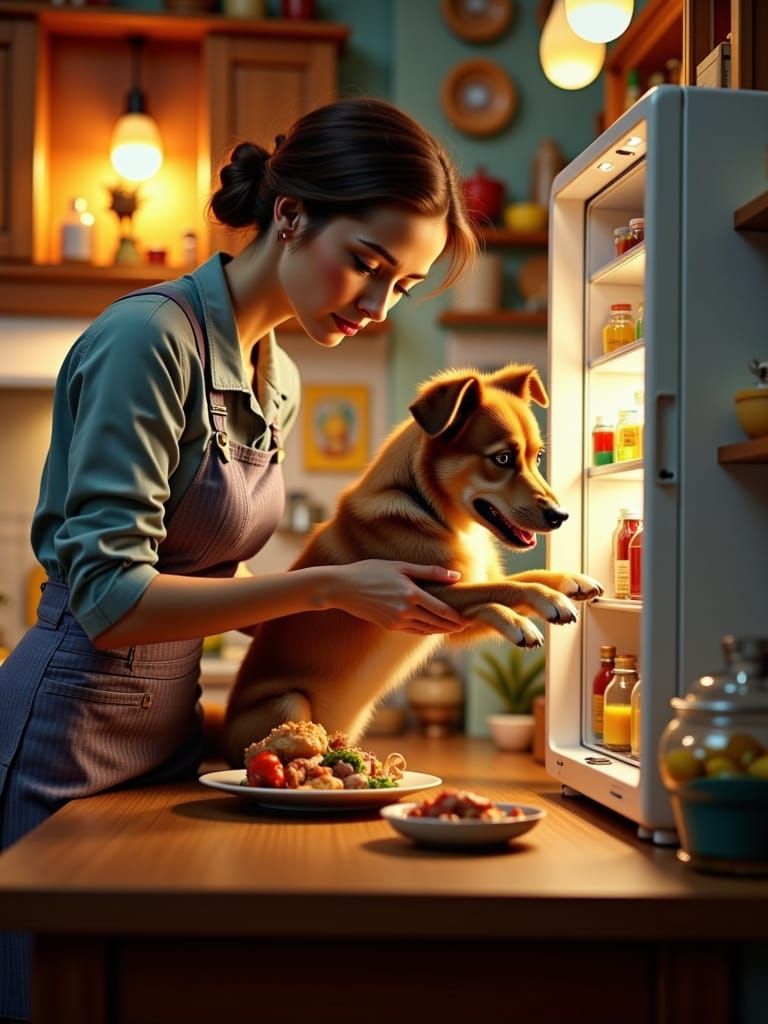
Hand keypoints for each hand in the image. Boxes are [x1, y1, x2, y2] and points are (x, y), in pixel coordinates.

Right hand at [328, 560, 467, 633]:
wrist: (342, 587)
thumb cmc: (371, 571)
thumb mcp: (401, 566)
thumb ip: (430, 572)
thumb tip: (456, 575)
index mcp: (411, 594)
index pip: (441, 610)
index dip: (457, 617)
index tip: (469, 619)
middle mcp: (405, 610)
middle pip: (436, 623)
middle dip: (453, 626)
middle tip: (466, 625)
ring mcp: (396, 621)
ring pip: (426, 629)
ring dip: (441, 630)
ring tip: (453, 628)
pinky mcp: (388, 626)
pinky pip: (413, 631)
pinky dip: (426, 630)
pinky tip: (432, 628)